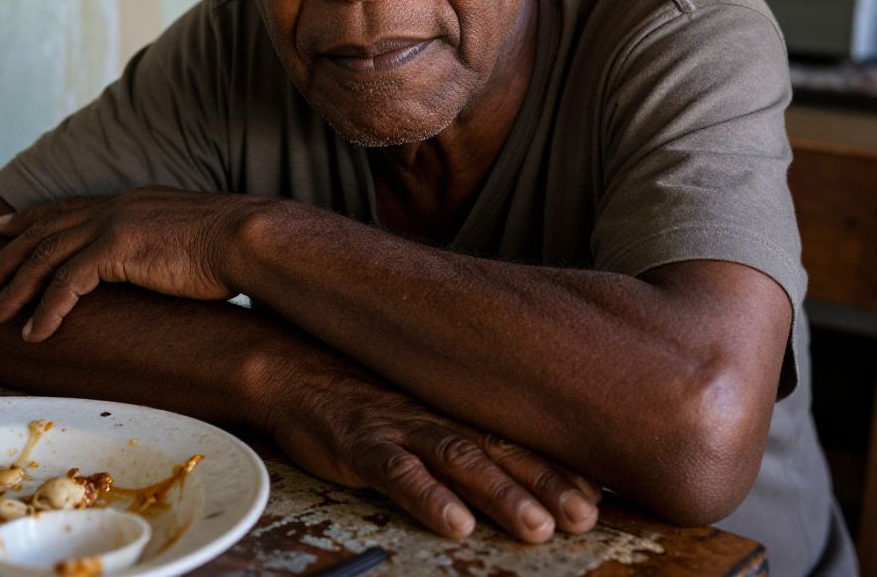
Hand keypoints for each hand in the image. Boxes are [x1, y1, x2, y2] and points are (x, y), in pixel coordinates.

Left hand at [0, 188, 265, 340]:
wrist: (247, 236)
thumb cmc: (230, 245)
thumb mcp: (185, 236)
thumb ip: (160, 245)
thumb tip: (158, 263)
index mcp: (130, 202)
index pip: (68, 208)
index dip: (31, 218)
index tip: (3, 227)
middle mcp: (115, 207)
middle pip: (44, 230)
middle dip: (4, 255)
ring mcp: (114, 225)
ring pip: (45, 256)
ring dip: (13, 287)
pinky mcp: (117, 249)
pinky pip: (67, 283)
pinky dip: (46, 309)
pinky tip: (34, 332)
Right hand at [264, 357, 600, 543]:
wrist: (298, 372)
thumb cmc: (366, 402)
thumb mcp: (420, 413)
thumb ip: (463, 435)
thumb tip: (516, 468)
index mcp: (454, 411)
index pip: (516, 437)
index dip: (558, 466)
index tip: (600, 496)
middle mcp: (436, 415)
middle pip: (500, 448)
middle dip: (546, 483)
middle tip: (586, 516)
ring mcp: (400, 427)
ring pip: (458, 458)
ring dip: (501, 492)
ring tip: (538, 526)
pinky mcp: (362, 444)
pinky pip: (397, 472)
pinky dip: (427, 496)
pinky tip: (454, 520)